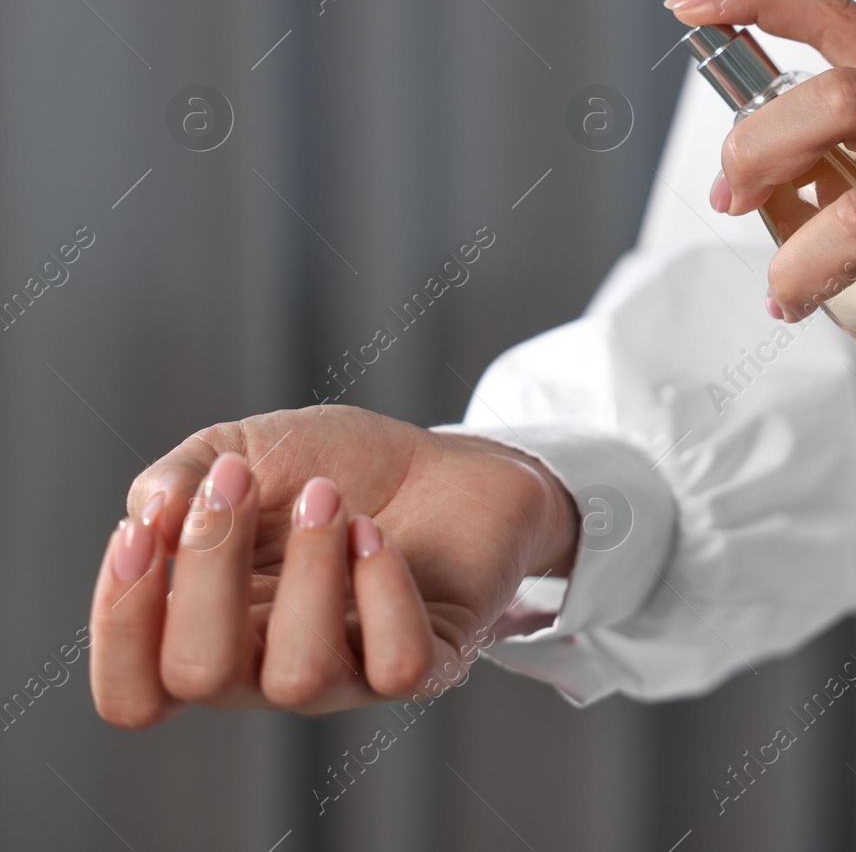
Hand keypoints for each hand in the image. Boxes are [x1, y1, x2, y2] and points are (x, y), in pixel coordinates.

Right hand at [89, 405, 575, 727]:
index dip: (120, 627)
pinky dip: (383, 590)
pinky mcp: (427, 664)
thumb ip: (176, 480)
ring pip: (298, 676)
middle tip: (242, 481)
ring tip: (328, 496)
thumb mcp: (240, 451)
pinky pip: (396, 665)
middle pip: (200, 676)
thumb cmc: (335, 466)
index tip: (140, 533)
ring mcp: (348, 675)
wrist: (444, 459)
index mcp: (209, 633)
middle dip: (212, 566)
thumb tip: (150, 515)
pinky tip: (378, 534)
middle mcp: (268, 670)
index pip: (135, 694)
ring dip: (308, 569)